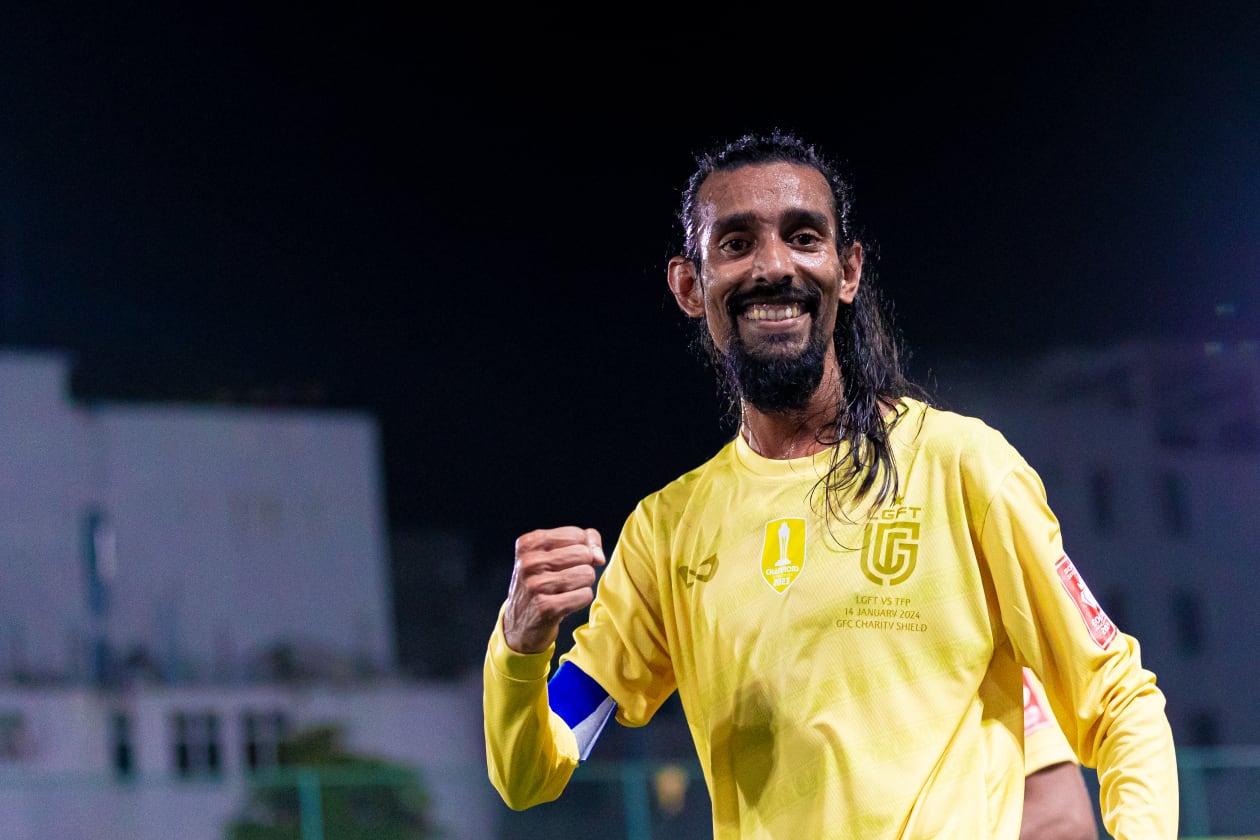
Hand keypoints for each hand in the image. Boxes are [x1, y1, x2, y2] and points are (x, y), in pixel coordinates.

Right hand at [502, 526, 605, 653]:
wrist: (520, 624)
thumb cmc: (542, 583)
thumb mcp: (553, 555)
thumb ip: (584, 542)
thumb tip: (599, 557)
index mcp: (528, 544)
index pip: (577, 535)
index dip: (582, 549)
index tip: (568, 562)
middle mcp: (528, 562)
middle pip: (584, 554)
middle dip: (583, 567)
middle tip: (566, 579)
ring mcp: (535, 585)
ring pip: (587, 574)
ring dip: (582, 584)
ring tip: (564, 591)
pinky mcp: (546, 607)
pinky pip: (585, 595)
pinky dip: (581, 599)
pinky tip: (565, 603)